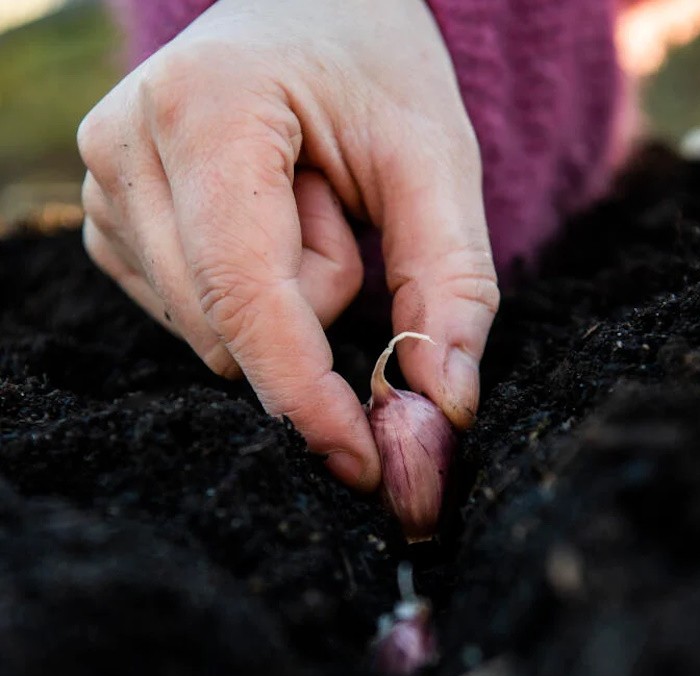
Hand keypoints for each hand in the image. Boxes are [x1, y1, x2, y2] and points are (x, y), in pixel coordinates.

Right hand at [78, 0, 498, 489]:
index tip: (360, 464)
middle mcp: (127, 148)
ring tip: (299, 201)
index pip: (247, 296)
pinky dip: (251, 292)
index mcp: (206, 111)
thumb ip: (452, 285)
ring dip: (286, 295)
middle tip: (339, 209)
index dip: (305, 395)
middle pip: (233, 328)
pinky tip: (260, 220)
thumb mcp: (435, 160)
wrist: (308, 11)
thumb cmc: (374, 70)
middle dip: (314, 306)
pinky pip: (198, 319)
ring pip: (215, 332)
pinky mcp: (113, 227)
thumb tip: (445, 409)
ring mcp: (105, 190)